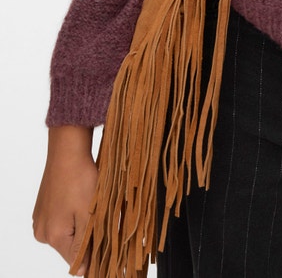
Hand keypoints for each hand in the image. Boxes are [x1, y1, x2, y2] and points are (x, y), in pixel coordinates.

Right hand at [33, 126, 96, 275]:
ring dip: (80, 226)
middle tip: (101, 218)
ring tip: (91, 206)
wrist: (67, 151)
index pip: (74, 262)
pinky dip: (72, 216)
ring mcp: (40, 220)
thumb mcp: (88, 213)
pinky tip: (80, 200)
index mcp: (54, 236)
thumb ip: (85, 244)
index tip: (106, 248)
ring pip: (67, 234)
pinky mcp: (43, 209)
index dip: (92, 258)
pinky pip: (60, 221)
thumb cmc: (80, 178)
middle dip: (88, 238)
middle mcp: (43, 232)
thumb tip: (82, 272)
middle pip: (70, 248)